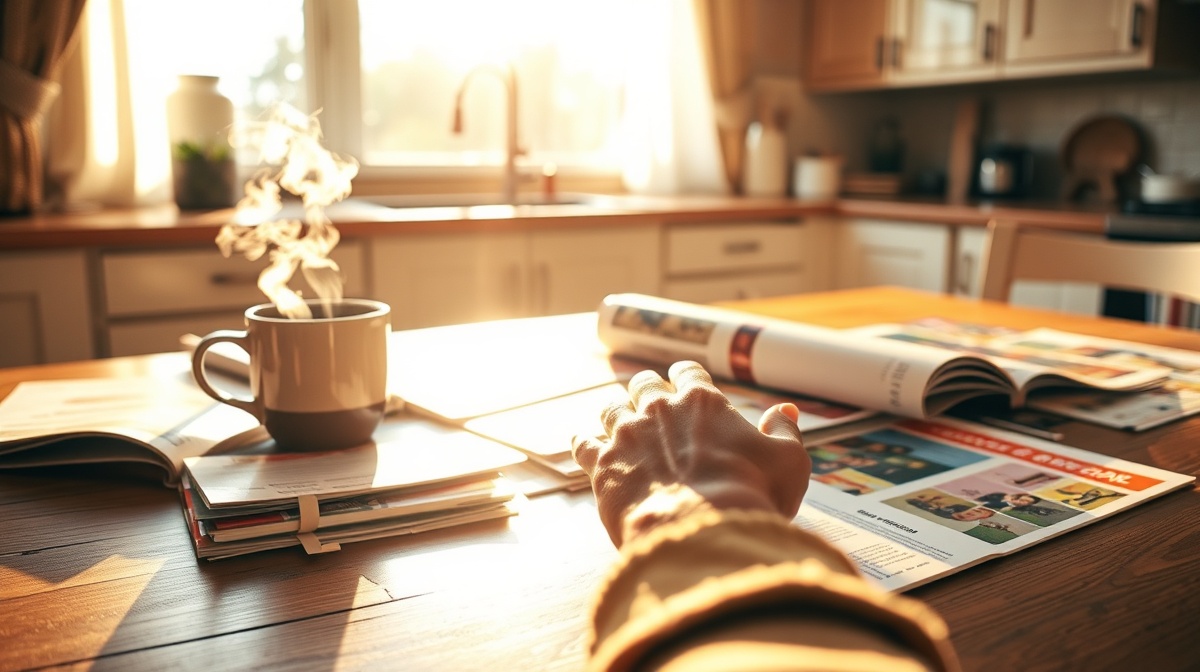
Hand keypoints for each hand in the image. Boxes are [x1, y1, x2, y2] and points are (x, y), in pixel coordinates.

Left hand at [571, 360, 811, 547]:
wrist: (701, 531)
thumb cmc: (751, 496)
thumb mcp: (788, 461)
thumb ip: (784, 429)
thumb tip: (783, 409)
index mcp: (701, 401)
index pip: (687, 371)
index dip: (686, 376)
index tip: (685, 384)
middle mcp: (658, 408)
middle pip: (643, 384)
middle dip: (647, 391)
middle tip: (651, 405)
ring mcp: (626, 435)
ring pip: (611, 409)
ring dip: (616, 414)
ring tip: (620, 425)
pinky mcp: (602, 465)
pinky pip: (584, 445)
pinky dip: (584, 443)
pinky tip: (584, 445)